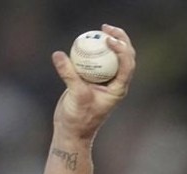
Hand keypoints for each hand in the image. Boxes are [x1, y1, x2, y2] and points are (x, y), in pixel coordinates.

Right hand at [50, 24, 135, 140]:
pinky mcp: (93, 80)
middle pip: (125, 57)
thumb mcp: (75, 96)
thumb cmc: (78, 118)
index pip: (127, 65)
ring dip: (109, 42)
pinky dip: (93, 50)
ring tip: (100, 29)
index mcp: (118, 89)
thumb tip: (58, 55)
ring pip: (112, 57)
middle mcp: (115, 84)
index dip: (122, 49)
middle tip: (107, 29)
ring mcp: (105, 81)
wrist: (72, 131)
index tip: (109, 39)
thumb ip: (69, 75)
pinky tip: (85, 40)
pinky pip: (96, 61)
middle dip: (120, 40)